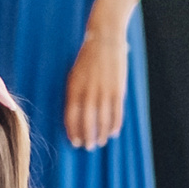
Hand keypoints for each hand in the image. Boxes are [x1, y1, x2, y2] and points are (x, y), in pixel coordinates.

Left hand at [63, 27, 129, 150]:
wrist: (104, 40)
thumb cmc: (88, 58)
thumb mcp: (74, 74)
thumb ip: (75, 93)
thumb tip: (76, 112)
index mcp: (74, 88)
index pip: (71, 116)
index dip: (72, 131)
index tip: (74, 141)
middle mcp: (88, 92)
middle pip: (86, 121)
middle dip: (86, 136)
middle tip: (87, 147)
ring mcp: (103, 91)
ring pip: (102, 120)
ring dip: (101, 134)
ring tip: (100, 143)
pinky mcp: (117, 90)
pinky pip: (116, 112)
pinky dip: (115, 124)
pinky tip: (113, 132)